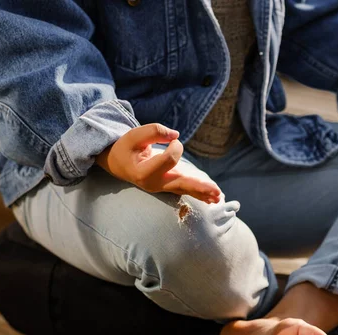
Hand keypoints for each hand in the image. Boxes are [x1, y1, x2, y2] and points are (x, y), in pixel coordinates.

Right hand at [96, 123, 221, 202]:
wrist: (118, 163)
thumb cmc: (126, 148)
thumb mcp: (134, 136)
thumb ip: (154, 131)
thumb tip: (176, 135)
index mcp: (143, 173)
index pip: (169, 160)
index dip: (175, 147)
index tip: (173, 139)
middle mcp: (154, 183)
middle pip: (180, 184)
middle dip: (200, 187)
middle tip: (217, 192)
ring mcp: (162, 187)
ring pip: (185, 189)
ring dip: (203, 193)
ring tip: (219, 197)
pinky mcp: (168, 185)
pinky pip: (185, 190)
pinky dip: (200, 193)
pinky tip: (213, 199)